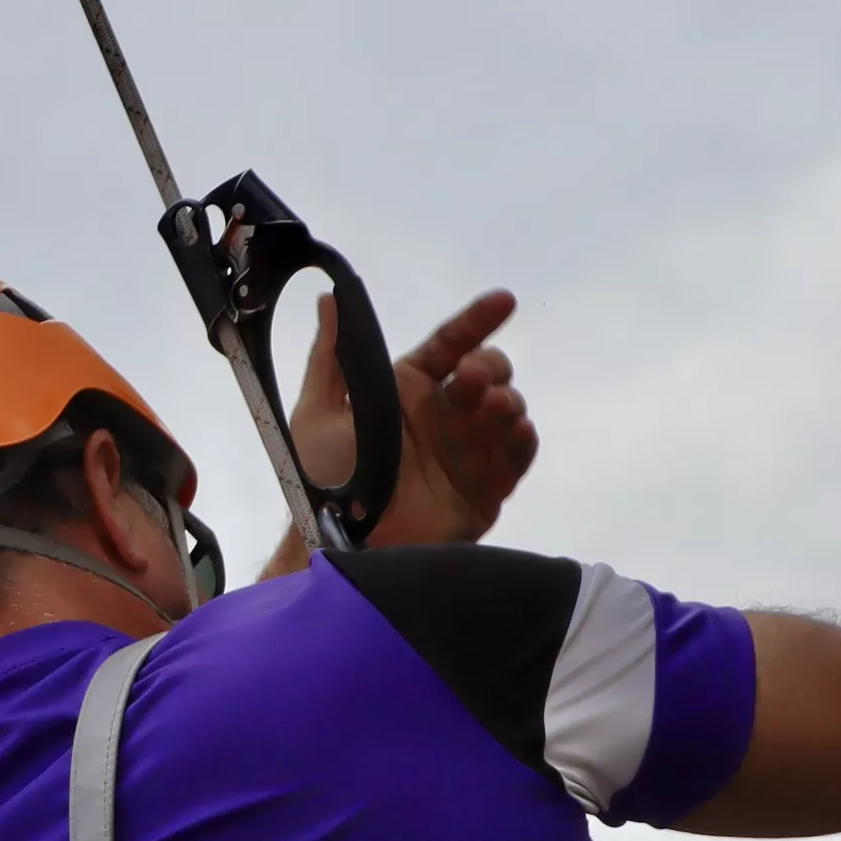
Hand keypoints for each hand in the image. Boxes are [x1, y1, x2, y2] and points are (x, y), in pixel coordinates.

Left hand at [292, 287, 533, 547]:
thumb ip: (330, 357)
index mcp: (407, 391)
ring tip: (495, 405)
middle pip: (486, 375)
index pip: (448, 346)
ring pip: (505, 413)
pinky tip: (520, 430)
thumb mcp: (318, 412)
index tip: (504, 301)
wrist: (341, 543)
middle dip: (490, 367)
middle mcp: (442, 416)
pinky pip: (515, 460)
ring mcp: (467, 452)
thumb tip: (330, 297)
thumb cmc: (325, 478)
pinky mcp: (486, 490)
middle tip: (473, 378)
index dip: (476, 321)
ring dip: (508, 401)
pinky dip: (522, 441)